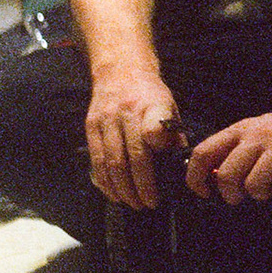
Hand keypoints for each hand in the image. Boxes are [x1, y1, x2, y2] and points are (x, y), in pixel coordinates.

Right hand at [84, 66, 180, 210]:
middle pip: (132, 156)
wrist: (120, 69)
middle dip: (141, 187)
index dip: (159, 152)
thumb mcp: (169, 106)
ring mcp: (106, 119)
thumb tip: (180, 169)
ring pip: (111, 163)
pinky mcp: (90, 126)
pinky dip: (105, 182)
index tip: (164, 173)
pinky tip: (115, 194)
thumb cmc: (150, 94)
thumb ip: (173, 136)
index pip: (155, 128)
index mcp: (153, 105)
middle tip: (149, 204)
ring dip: (123, 189)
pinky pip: (96, 160)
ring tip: (134, 203)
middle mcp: (127, 111)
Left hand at [183, 101, 271, 204]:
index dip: (195, 177)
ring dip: (262, 194)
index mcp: (243, 129)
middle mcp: (260, 135)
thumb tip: (212, 177)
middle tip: (241, 196)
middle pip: (227, 175)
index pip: (204, 152)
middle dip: (231, 194)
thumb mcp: (258, 131)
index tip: (202, 190)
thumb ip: (235, 150)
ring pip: (254, 186)